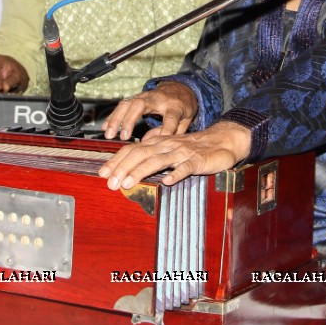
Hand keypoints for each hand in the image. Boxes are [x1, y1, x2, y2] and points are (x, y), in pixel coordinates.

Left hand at [98, 121, 251, 189]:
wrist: (222, 141)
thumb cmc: (193, 150)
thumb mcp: (169, 153)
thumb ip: (152, 159)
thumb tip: (129, 171)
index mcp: (158, 143)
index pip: (132, 149)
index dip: (117, 160)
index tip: (103, 173)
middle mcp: (167, 145)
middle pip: (140, 154)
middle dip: (123, 168)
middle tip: (110, 182)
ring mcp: (182, 153)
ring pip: (158, 160)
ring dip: (141, 171)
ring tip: (128, 183)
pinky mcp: (198, 161)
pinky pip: (186, 167)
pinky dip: (176, 174)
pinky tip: (167, 182)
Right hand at [102, 81, 197, 140]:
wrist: (179, 89)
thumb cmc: (182, 107)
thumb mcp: (186, 120)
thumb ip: (174, 132)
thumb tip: (152, 142)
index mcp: (174, 106)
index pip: (170, 118)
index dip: (165, 130)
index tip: (158, 143)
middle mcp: (157, 99)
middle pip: (141, 105)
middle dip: (130, 120)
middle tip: (124, 137)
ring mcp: (145, 97)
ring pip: (127, 104)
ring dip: (116, 119)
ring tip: (109, 134)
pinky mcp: (136, 98)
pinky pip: (122, 106)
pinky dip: (112, 116)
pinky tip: (105, 128)